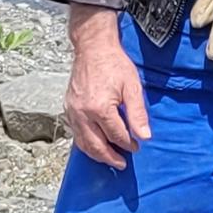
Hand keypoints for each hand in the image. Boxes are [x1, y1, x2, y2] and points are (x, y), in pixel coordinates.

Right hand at [62, 16, 149, 168]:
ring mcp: (72, 111)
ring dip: (96, 154)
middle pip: (96, 144)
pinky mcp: (68, 108)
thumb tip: (144, 136)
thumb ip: (138, 114)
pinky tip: (94, 144)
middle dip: (110, 157)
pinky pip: (75, 132)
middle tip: (121, 163)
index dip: (128, 143)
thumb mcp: (133, 87)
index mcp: (100, 108)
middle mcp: (83, 113)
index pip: (116, 135)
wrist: (93, 48)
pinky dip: (85, 142)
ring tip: (108, 159)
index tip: (136, 146)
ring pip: (82, 142)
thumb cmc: (114, 64)